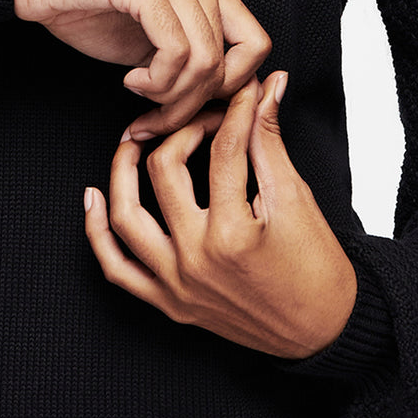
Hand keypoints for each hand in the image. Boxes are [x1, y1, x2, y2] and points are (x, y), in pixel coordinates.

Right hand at [15, 0, 270, 136]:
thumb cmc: (85, 7)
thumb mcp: (150, 39)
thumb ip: (190, 57)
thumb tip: (227, 101)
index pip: (256, 44)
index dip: (230, 89)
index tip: (188, 108)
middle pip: (231, 62)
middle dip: (192, 104)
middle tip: (155, 118)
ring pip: (206, 61)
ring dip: (171, 98)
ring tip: (139, 95)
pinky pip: (176, 52)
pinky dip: (156, 83)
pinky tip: (129, 80)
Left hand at [82, 72, 357, 358]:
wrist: (324, 332)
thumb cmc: (317, 269)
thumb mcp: (296, 198)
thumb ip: (270, 138)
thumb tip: (269, 86)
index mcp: (233, 233)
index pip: (221, 150)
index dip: (232, 110)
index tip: (239, 92)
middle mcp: (197, 260)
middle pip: (165, 170)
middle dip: (182, 129)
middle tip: (199, 116)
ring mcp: (177, 285)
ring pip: (126, 217)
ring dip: (121, 171)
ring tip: (132, 139)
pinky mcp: (170, 303)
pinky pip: (117, 269)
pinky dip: (98, 233)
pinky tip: (94, 196)